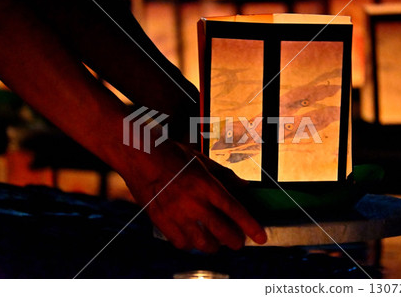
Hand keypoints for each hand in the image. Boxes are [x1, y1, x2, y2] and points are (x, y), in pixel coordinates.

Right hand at [122, 140, 266, 252]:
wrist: (138, 155)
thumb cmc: (171, 153)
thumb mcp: (201, 159)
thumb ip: (224, 175)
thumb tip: (244, 186)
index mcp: (205, 184)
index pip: (234, 211)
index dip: (250, 226)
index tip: (262, 237)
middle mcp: (193, 202)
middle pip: (222, 231)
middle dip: (235, 241)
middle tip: (239, 242)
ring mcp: (176, 213)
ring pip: (202, 243)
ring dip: (214, 246)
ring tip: (217, 243)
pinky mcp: (160, 220)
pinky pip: (180, 243)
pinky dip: (190, 245)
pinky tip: (193, 240)